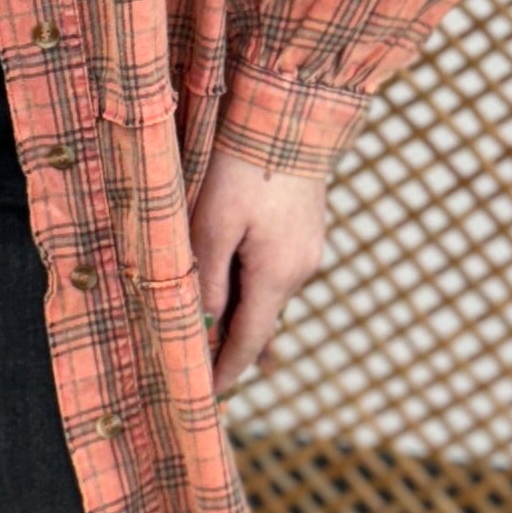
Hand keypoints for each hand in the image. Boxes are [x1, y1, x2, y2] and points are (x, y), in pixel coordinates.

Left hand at [188, 143, 327, 388]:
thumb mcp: (212, 224)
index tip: (209, 397)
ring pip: (268, 294)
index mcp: (277, 275)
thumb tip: (207, 323)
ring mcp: (310, 250)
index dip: (227, 370)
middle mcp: (301, 270)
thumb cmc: (243, 166)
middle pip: (259, 320)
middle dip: (231, 344)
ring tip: (212, 328)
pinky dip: (254, 283)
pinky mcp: (308, 230)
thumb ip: (207, 278)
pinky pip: (276, 270)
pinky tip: (235, 278)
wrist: (289, 116)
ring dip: (242, 310)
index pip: (249, 340)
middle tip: (202, 369)